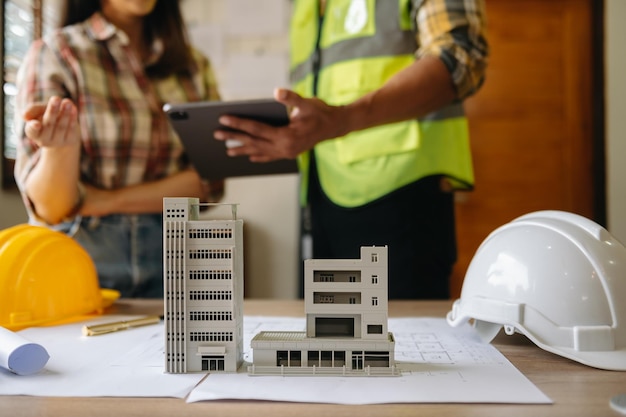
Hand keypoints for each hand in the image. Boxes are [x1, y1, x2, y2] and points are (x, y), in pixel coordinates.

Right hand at [23, 96, 79, 147]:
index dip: (33, 128)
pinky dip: (72, 118)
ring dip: (65, 113)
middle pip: (48, 125)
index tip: (37, 124)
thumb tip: (25, 116)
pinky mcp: (70, 140)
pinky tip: (74, 109)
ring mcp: (58, 141)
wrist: (62, 132)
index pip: (32, 131)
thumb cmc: (47, 118)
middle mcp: (44, 140)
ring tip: (67, 102)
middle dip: (52, 111)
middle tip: (56, 98)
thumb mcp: (39, 112)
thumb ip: (33, 110)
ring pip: (61, 126)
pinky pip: (71, 129)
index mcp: (33, 133)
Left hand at [214, 88, 349, 161]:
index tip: (223, 119)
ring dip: (243, 150)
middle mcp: (284, 148)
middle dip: (234, 138)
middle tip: (216, 134)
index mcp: (286, 136)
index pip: (257, 129)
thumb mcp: (306, 103)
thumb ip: (290, 98)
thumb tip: (276, 92)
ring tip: (227, 150)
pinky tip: (249, 157)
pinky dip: (258, 156)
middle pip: (253, 142)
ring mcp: (287, 153)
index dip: (239, 123)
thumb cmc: (321, 112)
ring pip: (259, 152)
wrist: (336, 126)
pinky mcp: (289, 154)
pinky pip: (270, 157)